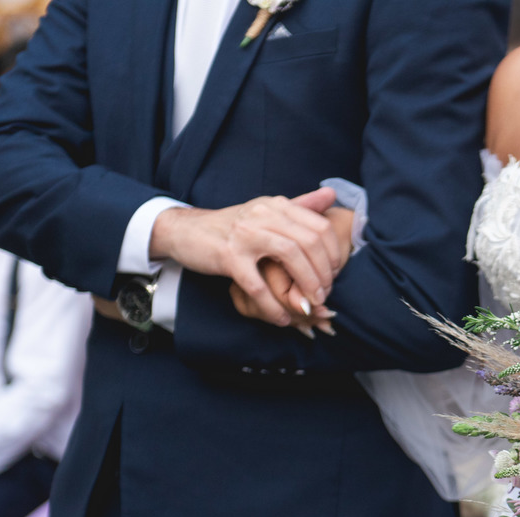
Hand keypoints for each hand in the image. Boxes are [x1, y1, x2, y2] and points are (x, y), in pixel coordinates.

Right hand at [150, 187, 341, 325]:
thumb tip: (332, 195)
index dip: (334, 254)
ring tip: (309, 305)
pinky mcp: (228, 255)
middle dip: (324, 273)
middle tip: (324, 295)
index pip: (320, 227)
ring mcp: (245, 234)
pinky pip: (257, 284)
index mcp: (277, 205)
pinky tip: (281, 318)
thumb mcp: (266, 212)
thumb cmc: (232, 226)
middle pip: (310, 242)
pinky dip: (273, 305)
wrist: (185, 231)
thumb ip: (300, 206)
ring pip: (290, 257)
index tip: (334, 275)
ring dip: (305, 286)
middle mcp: (263, 214)